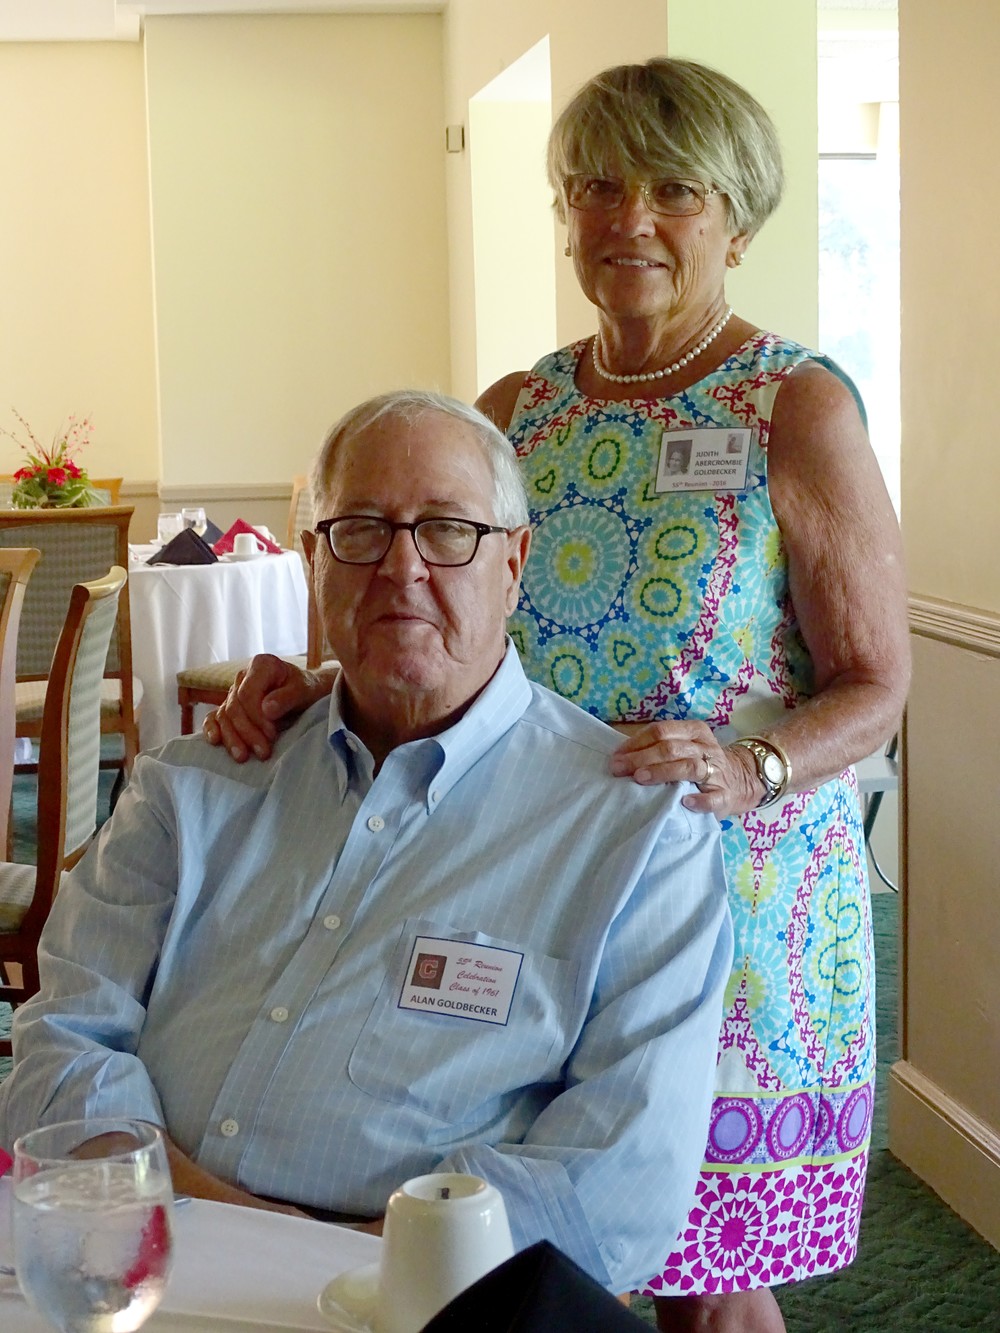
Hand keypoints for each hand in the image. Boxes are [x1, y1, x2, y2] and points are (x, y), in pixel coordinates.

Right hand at [203, 654, 330, 762]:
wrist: (305, 693)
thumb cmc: (305, 689)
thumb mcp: (304, 690)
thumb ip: (287, 698)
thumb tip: (267, 709)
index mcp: (261, 665)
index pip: (248, 694)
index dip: (256, 717)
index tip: (271, 734)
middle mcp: (243, 676)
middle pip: (235, 707)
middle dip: (247, 732)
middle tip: (263, 752)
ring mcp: (234, 691)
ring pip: (224, 715)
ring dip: (232, 737)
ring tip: (243, 757)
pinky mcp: (229, 706)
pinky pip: (214, 717)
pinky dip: (211, 728)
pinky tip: (214, 741)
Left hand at [609, 720, 762, 815]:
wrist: (739, 782)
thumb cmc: (699, 764)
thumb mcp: (684, 747)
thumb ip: (658, 747)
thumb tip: (621, 755)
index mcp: (694, 731)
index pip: (662, 731)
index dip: (637, 743)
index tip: (616, 756)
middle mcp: (706, 748)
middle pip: (671, 748)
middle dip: (641, 758)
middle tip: (619, 769)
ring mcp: (718, 772)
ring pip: (689, 767)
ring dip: (663, 772)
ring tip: (641, 779)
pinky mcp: (725, 796)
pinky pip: (713, 798)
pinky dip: (699, 800)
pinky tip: (685, 802)